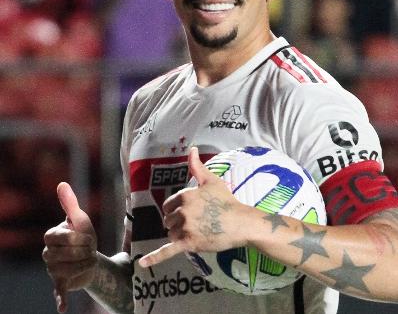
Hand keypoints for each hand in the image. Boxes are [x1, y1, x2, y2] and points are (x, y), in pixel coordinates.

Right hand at [42, 183, 97, 312]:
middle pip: (65, 253)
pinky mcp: (61, 284)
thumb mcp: (80, 218)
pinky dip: (62, 300)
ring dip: (86, 263)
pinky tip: (63, 308)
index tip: (89, 237)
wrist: (91, 256)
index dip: (77, 237)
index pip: (58, 237)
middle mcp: (47, 254)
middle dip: (84, 250)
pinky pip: (59, 292)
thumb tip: (61, 183)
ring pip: (68, 268)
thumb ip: (70, 203)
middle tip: (91, 248)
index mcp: (51, 237)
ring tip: (90, 259)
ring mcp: (52, 270)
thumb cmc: (83, 235)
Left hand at [139, 147, 249, 266]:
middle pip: (168, 221)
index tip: (190, 212)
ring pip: (171, 234)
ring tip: (198, 232)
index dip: (177, 210)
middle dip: (178, 223)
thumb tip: (192, 148)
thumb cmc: (227, 201)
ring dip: (180, 235)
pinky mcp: (189, 243)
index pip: (168, 205)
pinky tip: (142, 264)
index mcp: (185, 196)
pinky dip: (154, 258)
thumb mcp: (211, 180)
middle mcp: (183, 211)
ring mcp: (185, 228)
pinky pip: (168, 251)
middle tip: (197, 223)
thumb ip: (197, 166)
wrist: (241, 222)